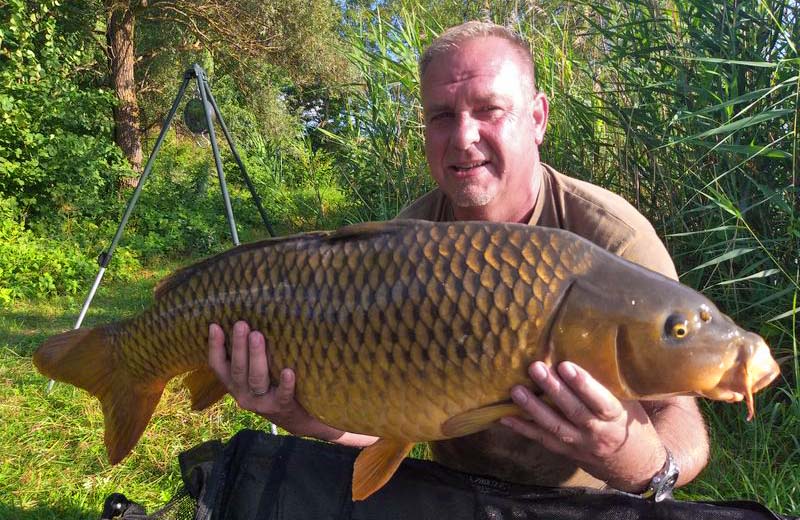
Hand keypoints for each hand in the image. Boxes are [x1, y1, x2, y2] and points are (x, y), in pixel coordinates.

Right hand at [207, 321, 342, 440]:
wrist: (296, 419)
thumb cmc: (273, 387)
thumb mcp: (255, 374)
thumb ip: (248, 356)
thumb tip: (248, 322)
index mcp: (234, 384)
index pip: (218, 365)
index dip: (214, 346)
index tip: (215, 325)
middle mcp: (243, 394)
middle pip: (238, 369)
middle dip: (239, 346)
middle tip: (241, 324)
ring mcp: (261, 402)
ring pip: (256, 379)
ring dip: (256, 357)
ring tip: (258, 336)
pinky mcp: (281, 406)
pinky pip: (282, 394)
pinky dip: (285, 383)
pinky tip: (288, 371)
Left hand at [500, 361, 666, 491]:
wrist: (635, 465)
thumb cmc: (631, 423)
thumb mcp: (629, 403)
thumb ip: (609, 384)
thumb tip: (588, 349)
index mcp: (617, 418)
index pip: (601, 402)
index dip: (583, 385)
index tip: (565, 366)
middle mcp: (597, 433)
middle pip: (573, 412)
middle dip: (553, 390)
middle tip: (535, 368)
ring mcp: (580, 445)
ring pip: (555, 427)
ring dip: (533, 409)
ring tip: (516, 390)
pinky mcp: (566, 452)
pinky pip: (542, 440)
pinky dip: (523, 429)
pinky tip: (505, 418)